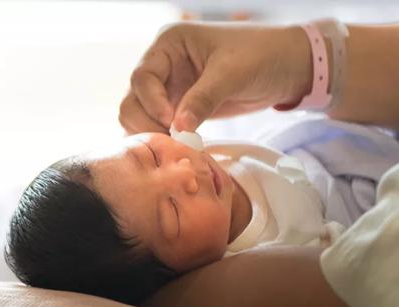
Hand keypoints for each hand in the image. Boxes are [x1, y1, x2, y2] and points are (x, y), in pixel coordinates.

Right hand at [119, 22, 311, 133]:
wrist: (285, 67)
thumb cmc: (261, 55)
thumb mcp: (231, 74)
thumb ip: (203, 99)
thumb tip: (178, 129)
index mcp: (169, 44)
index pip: (143, 76)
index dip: (152, 102)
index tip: (171, 121)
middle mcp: (163, 65)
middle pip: (134, 99)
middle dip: (146, 122)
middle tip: (172, 141)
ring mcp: (170, 87)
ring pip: (142, 115)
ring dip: (153, 133)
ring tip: (178, 147)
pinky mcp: (180, 106)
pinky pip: (160, 125)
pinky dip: (165, 138)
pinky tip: (180, 147)